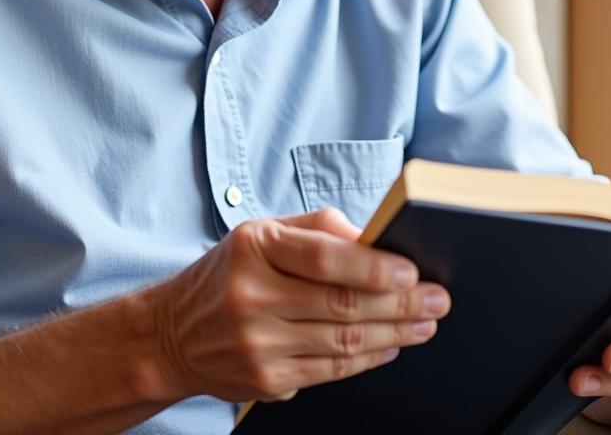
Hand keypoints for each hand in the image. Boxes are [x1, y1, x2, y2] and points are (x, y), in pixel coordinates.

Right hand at [144, 207, 450, 403]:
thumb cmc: (228, 272)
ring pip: (343, 342)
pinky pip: (331, 371)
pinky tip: (391, 346)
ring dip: (394, 334)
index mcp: (253, 248)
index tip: (412, 270)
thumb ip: (317, 228)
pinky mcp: (266, 381)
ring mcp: (258, 345)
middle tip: (437, 299)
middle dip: (400, 304)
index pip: (323, 257)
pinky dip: (368, 359)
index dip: (373, 266)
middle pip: (341, 304)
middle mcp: (252, 296)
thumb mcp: (261, 232)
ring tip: (425, 323)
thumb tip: (372, 239)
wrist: (173, 332)